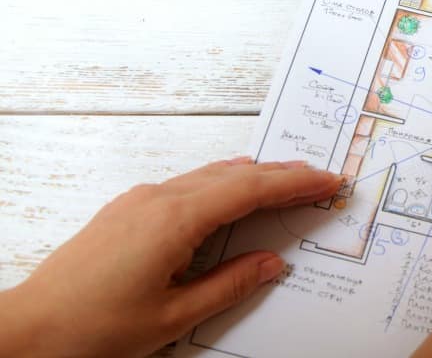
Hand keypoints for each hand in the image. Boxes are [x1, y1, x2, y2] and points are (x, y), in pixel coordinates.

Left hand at [0, 158, 342, 357]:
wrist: (26, 331)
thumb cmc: (91, 329)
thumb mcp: (173, 317)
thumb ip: (229, 285)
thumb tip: (271, 264)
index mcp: (175, 220)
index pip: (251, 190)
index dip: (295, 184)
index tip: (327, 181)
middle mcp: (158, 199)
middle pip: (235, 175)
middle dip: (282, 175)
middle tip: (320, 177)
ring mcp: (139, 201)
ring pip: (210, 175)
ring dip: (253, 176)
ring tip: (286, 179)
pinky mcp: (126, 210)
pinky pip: (187, 184)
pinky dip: (221, 183)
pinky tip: (229, 188)